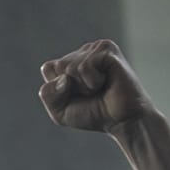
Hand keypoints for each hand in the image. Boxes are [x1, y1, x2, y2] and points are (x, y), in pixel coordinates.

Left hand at [38, 40, 156, 133]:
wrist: (122, 120)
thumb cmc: (93, 114)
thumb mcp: (60, 111)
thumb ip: (48, 94)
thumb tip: (63, 77)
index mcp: (71, 62)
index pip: (48, 68)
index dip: (58, 89)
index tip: (77, 95)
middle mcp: (83, 52)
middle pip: (58, 67)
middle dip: (71, 88)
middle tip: (91, 92)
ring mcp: (96, 48)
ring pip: (69, 66)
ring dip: (83, 85)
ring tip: (99, 87)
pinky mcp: (107, 50)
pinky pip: (84, 66)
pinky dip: (92, 81)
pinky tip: (106, 82)